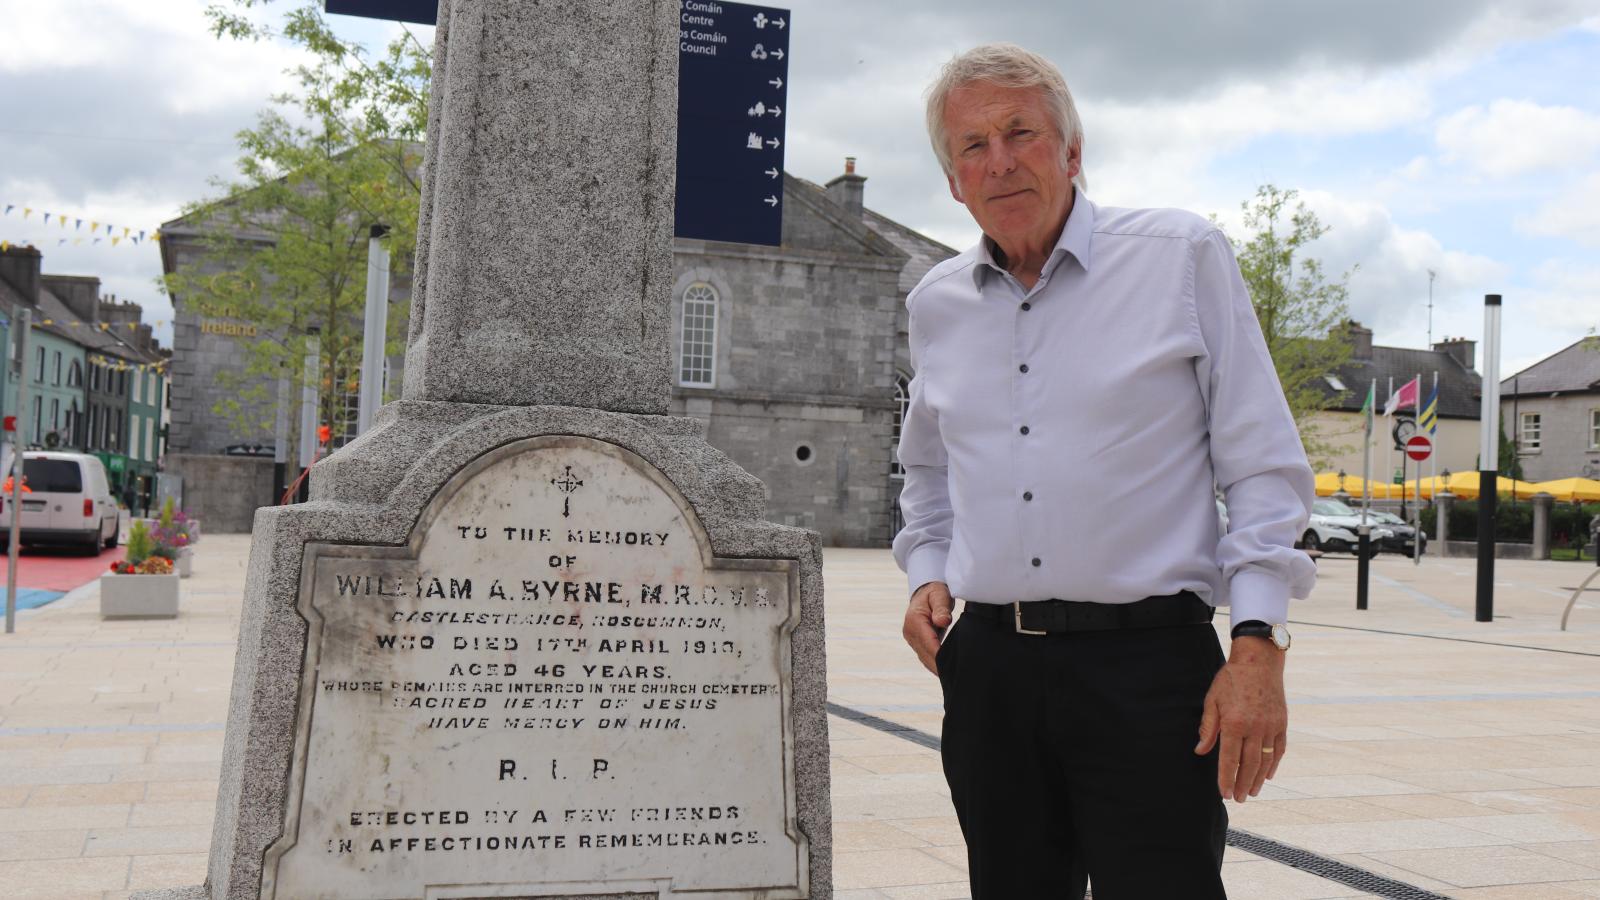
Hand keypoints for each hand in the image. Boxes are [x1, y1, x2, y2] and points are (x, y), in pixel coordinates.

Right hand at [903, 581, 953, 674]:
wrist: (925, 592)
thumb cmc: (935, 592)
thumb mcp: (940, 595)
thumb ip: (941, 608)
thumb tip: (942, 621)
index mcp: (914, 620)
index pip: (929, 643)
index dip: (940, 656)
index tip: (950, 667)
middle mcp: (909, 631)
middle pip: (926, 654)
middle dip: (939, 666)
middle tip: (955, 677)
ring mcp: (911, 638)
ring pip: (925, 658)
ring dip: (937, 668)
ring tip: (951, 678)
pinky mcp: (916, 642)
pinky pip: (925, 656)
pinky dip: (934, 664)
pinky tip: (944, 671)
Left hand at [1194, 638, 1286, 801]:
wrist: (1258, 661)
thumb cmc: (1231, 679)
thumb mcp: (1212, 700)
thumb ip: (1207, 728)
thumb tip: (1200, 751)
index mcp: (1234, 723)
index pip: (1229, 759)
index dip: (1226, 779)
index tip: (1224, 794)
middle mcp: (1254, 728)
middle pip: (1249, 765)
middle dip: (1243, 784)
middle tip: (1239, 799)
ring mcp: (1271, 726)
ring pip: (1265, 761)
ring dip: (1259, 779)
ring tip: (1253, 792)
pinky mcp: (1282, 723)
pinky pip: (1279, 749)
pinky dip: (1274, 764)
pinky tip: (1269, 775)